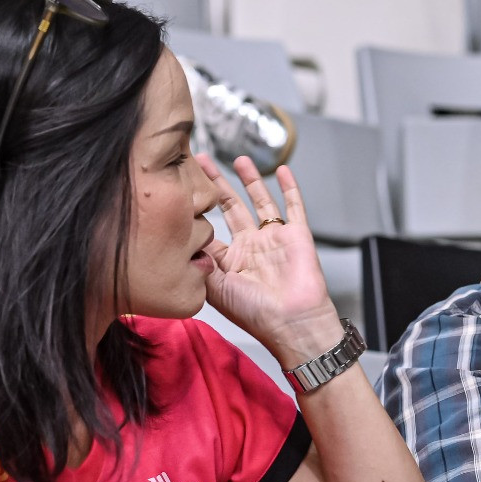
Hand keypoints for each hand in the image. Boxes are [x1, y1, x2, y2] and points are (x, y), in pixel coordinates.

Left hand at [199, 155, 339, 367]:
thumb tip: (185, 239)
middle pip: (232, 207)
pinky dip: (289, 188)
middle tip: (201, 161)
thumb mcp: (214, 289)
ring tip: (239, 159)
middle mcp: (251, 247)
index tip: (183, 186)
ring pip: (261, 202)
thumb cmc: (256, 313)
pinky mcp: (297, 235)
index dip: (197, 208)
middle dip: (216, 184)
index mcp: (231, 261)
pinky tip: (282, 171)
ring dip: (250, 180)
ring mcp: (274, 239)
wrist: (292, 322)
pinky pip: (294, 207)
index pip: (210, 228)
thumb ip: (199, 262)